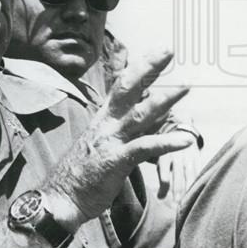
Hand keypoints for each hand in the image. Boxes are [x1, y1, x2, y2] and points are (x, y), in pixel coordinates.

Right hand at [43, 50, 194, 230]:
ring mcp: (110, 140)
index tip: (155, 51)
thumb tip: (140, 119)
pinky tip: (185, 140)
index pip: (121, 86)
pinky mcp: (115, 161)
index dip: (138, 67)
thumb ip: (119, 129)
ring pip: (139, 114)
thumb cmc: (81, 173)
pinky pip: (143, 148)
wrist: (61, 196)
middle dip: (148, 69)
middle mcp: (106, 124)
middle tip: (167, 51)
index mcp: (103, 118)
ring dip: (164, 100)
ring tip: (185, 87)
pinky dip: (165, 142)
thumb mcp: (100, 144)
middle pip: (128, 89)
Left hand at [156, 138, 200, 202]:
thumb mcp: (161, 160)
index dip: (163, 187)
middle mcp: (176, 157)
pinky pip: (199, 173)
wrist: (182, 134)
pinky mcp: (198, 160)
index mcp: (164, 157)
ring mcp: (189, 158)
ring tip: (189, 204)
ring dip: (190, 190)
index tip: (160, 198)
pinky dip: (200, 184)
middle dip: (177, 191)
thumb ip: (162, 176)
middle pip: (178, 177)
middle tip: (176, 206)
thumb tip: (160, 198)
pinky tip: (200, 194)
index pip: (163, 174)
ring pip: (190, 176)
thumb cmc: (168, 155)